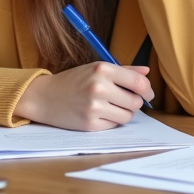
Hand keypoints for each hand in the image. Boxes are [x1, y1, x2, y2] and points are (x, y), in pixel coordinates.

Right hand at [14, 63, 152, 130]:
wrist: (45, 97)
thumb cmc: (73, 81)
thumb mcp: (96, 69)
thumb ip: (124, 70)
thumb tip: (147, 72)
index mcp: (102, 70)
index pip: (138, 83)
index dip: (148, 90)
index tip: (148, 94)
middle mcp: (99, 88)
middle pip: (136, 102)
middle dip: (135, 102)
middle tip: (125, 100)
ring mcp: (94, 107)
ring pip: (127, 116)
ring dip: (124, 112)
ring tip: (111, 106)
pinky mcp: (90, 124)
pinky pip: (114, 125)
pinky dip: (111, 120)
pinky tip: (100, 113)